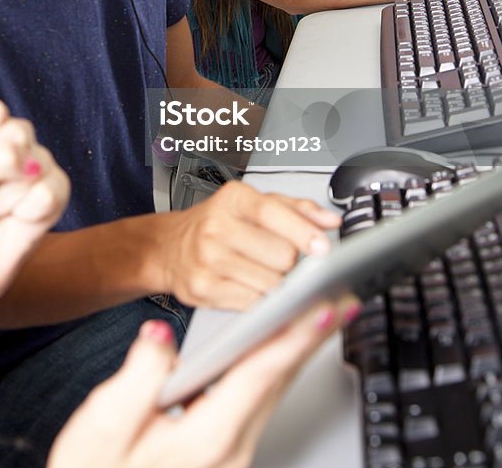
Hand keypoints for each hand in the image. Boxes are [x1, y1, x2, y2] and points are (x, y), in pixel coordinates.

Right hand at [48, 295, 359, 467]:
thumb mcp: (102, 427)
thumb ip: (137, 376)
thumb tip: (159, 335)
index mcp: (204, 441)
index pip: (259, 376)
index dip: (293, 337)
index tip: (323, 309)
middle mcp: (228, 453)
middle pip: (277, 383)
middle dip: (309, 336)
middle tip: (340, 296)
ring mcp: (230, 458)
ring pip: (272, 394)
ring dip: (296, 352)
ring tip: (321, 314)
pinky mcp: (225, 457)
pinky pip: (260, 405)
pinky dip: (273, 370)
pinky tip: (279, 351)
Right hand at [156, 180, 339, 309]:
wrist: (171, 246)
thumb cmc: (218, 223)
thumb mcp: (255, 204)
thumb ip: (296, 208)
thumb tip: (329, 220)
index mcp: (233, 199)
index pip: (272, 213)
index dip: (302, 232)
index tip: (323, 247)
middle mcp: (216, 226)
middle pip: (280, 255)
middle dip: (290, 261)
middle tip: (280, 257)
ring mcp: (207, 259)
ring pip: (270, 283)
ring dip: (279, 283)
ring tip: (265, 271)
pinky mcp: (203, 289)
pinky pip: (252, 303)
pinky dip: (262, 301)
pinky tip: (254, 287)